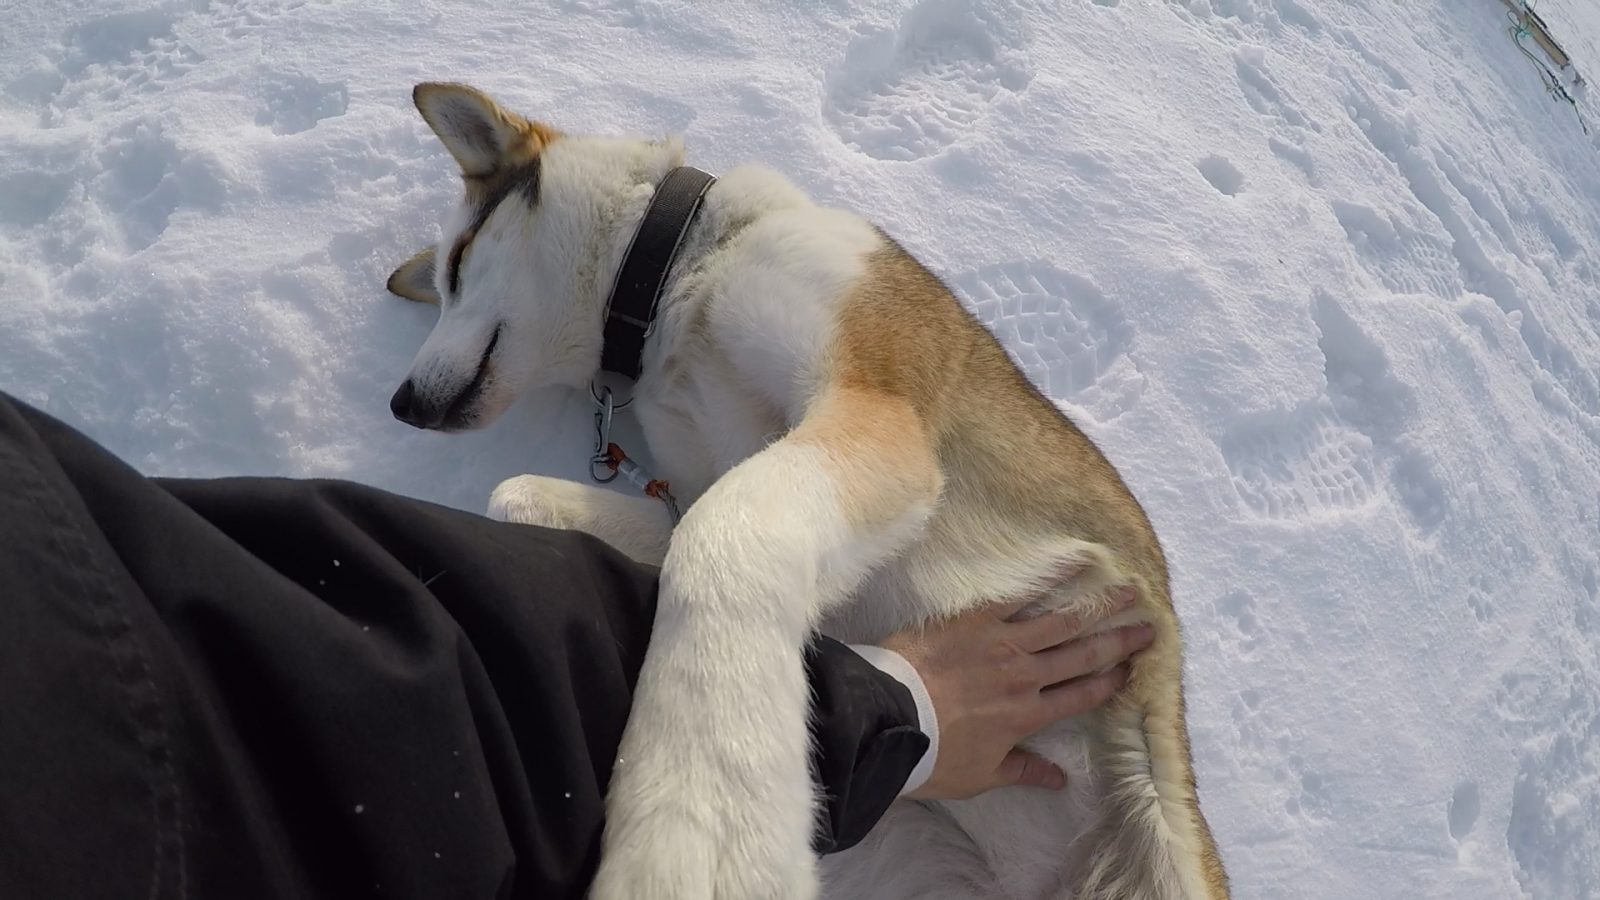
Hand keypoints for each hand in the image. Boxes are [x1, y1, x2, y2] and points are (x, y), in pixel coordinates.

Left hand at [879, 588, 1152, 799]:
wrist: (889, 717)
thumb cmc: (931, 752)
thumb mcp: (979, 775)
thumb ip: (1021, 771)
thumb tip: (1060, 780)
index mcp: (1027, 715)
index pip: (1080, 696)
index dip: (1110, 682)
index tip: (1133, 669)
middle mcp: (1025, 676)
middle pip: (1082, 655)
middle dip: (1120, 641)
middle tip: (1151, 627)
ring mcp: (1002, 642)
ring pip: (1062, 621)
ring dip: (1099, 605)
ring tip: (1129, 590)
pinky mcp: (975, 618)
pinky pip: (1019, 593)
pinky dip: (1049, 577)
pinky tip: (1075, 561)